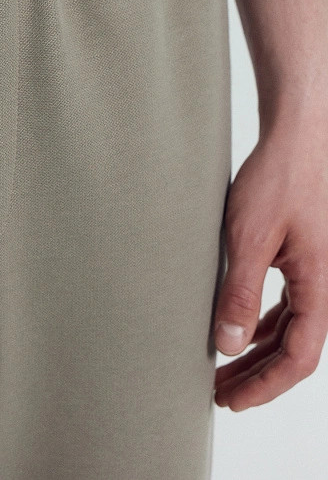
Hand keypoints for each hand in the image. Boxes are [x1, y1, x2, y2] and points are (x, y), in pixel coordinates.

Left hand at [213, 108, 327, 410]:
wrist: (296, 138)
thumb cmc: (278, 180)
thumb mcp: (250, 237)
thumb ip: (240, 291)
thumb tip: (229, 343)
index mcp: (319, 287)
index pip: (298, 357)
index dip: (265, 386)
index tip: (231, 399)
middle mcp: (323, 285)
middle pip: (294, 349)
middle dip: (257, 377)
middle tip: (220, 394)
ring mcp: (314, 272)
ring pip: (289, 329)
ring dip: (257, 352)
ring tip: (224, 369)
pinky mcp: (300, 258)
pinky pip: (285, 305)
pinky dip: (262, 324)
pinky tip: (240, 330)